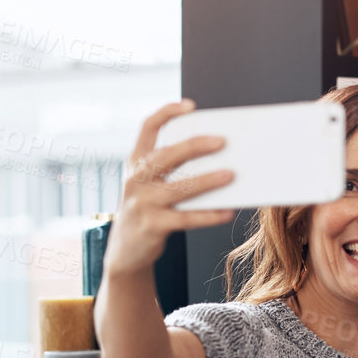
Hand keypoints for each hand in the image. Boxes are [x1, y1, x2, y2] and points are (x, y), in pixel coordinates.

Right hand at [103, 100, 236, 277]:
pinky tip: (227, 212)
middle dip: (194, 146)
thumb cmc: (148, 210)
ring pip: (178, 188)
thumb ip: (173, 171)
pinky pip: (185, 219)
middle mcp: (135, 179)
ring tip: (231, 175)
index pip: (147, 128)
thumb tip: (218, 158)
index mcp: (136, 163)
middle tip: (221, 141)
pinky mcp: (151, 226)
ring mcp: (141, 203)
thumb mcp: (150, 185)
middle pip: (165, 156)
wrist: (126, 250)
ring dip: (207, 181)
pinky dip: (208, 215)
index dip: (167, 113)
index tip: (190, 106)